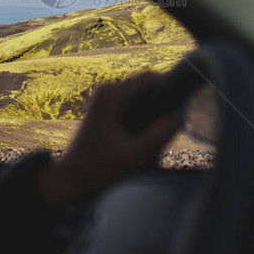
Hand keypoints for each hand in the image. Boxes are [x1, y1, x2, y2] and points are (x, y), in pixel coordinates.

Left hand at [38, 71, 182, 207]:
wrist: (72, 176)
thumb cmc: (98, 166)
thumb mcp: (133, 154)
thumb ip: (159, 134)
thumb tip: (181, 116)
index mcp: (111, 96)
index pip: (149, 77)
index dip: (168, 86)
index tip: (181, 105)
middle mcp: (107, 90)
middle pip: (146, 85)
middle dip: (160, 102)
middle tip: (168, 127)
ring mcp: (106, 96)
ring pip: (141, 94)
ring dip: (153, 109)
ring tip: (157, 134)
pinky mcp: (107, 106)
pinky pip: (133, 101)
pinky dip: (143, 114)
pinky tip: (146, 135)